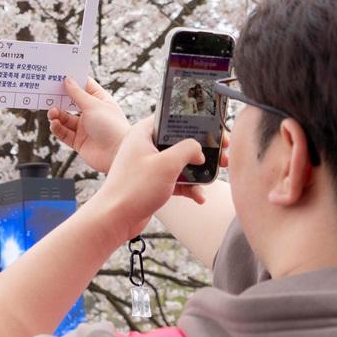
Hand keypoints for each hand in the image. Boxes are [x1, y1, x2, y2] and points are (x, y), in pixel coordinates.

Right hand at [48, 77, 129, 172]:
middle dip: (60, 99)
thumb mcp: (93, 105)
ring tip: (52, 113)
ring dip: (57, 114)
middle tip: (48, 94)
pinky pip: (64, 133)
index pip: (85, 86)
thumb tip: (67, 80)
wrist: (116, 154)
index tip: (59, 75)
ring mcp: (85, 128)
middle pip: (72, 103)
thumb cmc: (111, 126)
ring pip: (65, 118)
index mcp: (100, 101)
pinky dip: (57, 128)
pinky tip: (54, 124)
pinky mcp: (79, 142)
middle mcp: (92, 114)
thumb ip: (77, 94)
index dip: (74, 80)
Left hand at [88, 117, 206, 242]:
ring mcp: (148, 165)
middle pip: (179, 141)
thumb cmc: (134, 188)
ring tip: (214, 176)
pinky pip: (175, 180)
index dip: (194, 122)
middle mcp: (145, 146)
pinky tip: (199, 197)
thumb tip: (200, 150)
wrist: (115, 218)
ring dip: (197, 171)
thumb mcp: (167, 164)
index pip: (171, 118)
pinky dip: (188, 187)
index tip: (213, 129)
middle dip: (201, 150)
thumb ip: (188, 149)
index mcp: (143, 133)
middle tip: (221, 155)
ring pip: (179, 162)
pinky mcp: (152, 182)